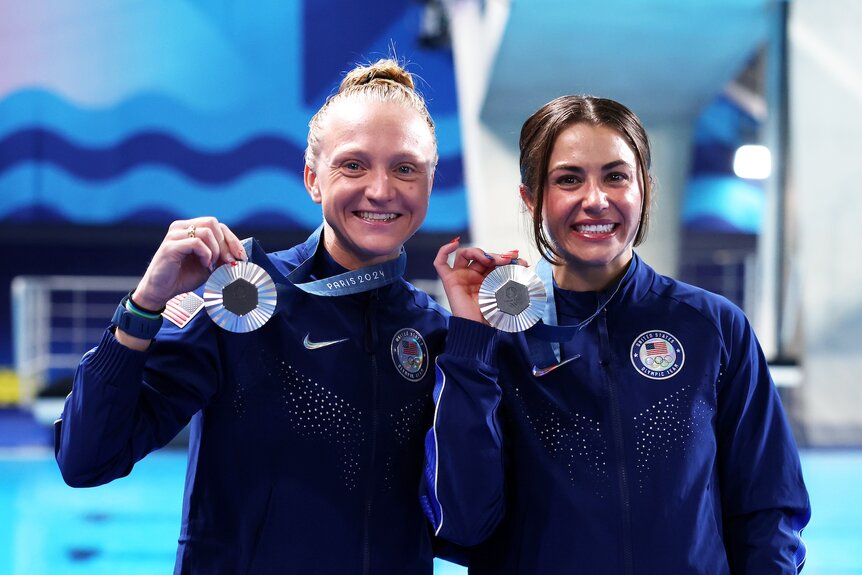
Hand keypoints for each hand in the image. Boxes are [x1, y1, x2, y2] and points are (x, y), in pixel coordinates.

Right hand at [132, 217, 246, 310]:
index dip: (232, 239)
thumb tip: (238, 254)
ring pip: (206, 231)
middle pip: (213, 223)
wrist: (161, 291)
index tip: (241, 256)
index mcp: (190, 229)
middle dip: (226, 244)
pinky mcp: (170, 246)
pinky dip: (206, 254)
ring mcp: (174, 235)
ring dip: (215, 250)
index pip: (217, 225)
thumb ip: (221, 256)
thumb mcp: (208, 266)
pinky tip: (204, 265)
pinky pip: (196, 242)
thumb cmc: (183, 277)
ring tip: (211, 264)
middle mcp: (181, 228)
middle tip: (228, 262)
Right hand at [434, 239, 526, 322]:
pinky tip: (454, 244)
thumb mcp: (508, 291)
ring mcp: (460, 277)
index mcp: (485, 280)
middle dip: (496, 256)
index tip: (521, 259)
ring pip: (465, 254)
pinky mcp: (449, 281)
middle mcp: (472, 277)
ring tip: (491, 260)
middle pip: (481, 256)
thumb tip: (524, 262)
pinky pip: (440, 262)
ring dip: (479, 252)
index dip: (505, 257)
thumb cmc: (494, 315)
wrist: (481, 330)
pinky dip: (444, 250)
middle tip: (508, 259)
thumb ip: (512, 277)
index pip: (493, 261)